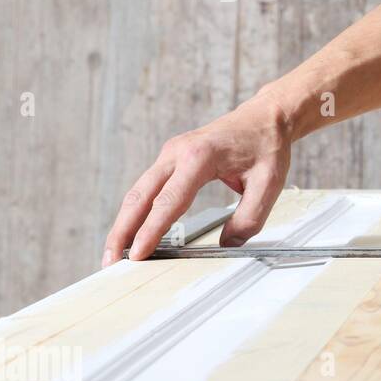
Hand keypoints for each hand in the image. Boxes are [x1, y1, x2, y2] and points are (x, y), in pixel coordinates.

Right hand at [102, 95, 293, 264]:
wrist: (265, 117)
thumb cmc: (267, 146)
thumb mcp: (270, 184)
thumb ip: (250, 217)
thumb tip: (228, 244)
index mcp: (200, 156)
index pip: (169, 201)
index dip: (150, 231)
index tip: (137, 255)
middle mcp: (177, 152)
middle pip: (140, 197)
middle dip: (122, 231)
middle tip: (110, 263)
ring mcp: (170, 154)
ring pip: (138, 192)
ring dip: (123, 223)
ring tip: (114, 254)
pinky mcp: (170, 159)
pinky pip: (148, 188)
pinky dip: (136, 211)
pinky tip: (131, 231)